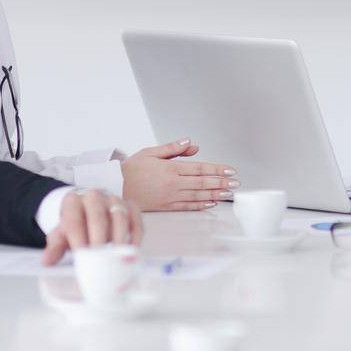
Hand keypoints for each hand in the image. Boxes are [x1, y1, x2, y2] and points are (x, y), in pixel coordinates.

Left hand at [41, 188, 142, 265]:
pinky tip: (131, 252)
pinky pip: (135, 220)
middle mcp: (94, 196)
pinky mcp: (130, 207)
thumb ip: (55, 247)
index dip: (77, 238)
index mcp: (73, 201)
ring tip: (116, 257)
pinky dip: (135, 236)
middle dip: (99, 238)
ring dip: (119, 237)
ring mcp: (114, 200)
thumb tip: (46, 261)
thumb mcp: (60, 235)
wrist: (86, 211)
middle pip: (97, 216)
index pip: (74, 219)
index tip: (81, 255)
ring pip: (119, 216)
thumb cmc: (74, 226)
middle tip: (99, 258)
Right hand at [121, 138, 238, 211]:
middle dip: (221, 182)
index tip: (231, 170)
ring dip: (215, 194)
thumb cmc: (132, 168)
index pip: (199, 168)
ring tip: (229, 193)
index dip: (217, 170)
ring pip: (197, 195)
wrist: (115, 186)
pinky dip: (200, 205)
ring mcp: (169, 196)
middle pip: (202, 183)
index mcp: (170, 168)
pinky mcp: (165, 206)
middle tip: (236, 183)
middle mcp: (172, 183)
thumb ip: (173, 148)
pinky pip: (186, 206)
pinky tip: (210, 203)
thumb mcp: (151, 152)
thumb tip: (191, 144)